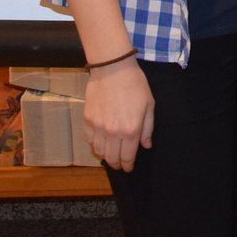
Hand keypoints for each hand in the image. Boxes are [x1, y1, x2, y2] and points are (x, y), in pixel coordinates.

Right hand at [83, 56, 154, 171]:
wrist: (113, 69)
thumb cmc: (135, 84)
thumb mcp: (149, 105)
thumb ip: (147, 128)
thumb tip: (146, 145)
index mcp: (131, 130)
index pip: (128, 156)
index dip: (128, 165)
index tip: (128, 167)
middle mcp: (113, 132)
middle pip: (112, 158)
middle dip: (117, 164)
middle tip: (120, 165)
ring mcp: (98, 127)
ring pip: (99, 151)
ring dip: (105, 157)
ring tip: (110, 156)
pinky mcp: (87, 120)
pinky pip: (89, 140)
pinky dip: (94, 145)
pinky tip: (99, 143)